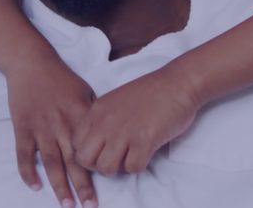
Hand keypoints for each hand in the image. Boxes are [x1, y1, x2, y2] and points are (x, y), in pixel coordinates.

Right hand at [6, 58, 97, 207]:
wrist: (31, 62)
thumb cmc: (60, 77)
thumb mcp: (84, 91)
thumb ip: (94, 115)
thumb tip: (108, 134)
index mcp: (79, 115)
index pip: (92, 147)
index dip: (100, 167)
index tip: (110, 183)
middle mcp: (61, 124)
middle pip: (73, 161)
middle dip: (82, 186)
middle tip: (89, 206)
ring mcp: (40, 128)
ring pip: (51, 162)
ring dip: (59, 185)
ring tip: (67, 205)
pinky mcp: (22, 127)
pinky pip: (24, 154)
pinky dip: (27, 171)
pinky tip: (34, 186)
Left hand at [73, 66, 199, 175]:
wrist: (177, 83)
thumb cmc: (149, 93)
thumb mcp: (115, 101)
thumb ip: (102, 120)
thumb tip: (96, 144)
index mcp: (97, 111)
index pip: (75, 142)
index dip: (87, 153)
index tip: (102, 151)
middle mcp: (105, 121)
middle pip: (85, 160)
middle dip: (98, 165)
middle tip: (114, 159)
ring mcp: (124, 131)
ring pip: (106, 168)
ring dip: (118, 168)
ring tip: (129, 157)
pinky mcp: (144, 140)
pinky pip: (132, 168)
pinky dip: (138, 165)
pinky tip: (145, 153)